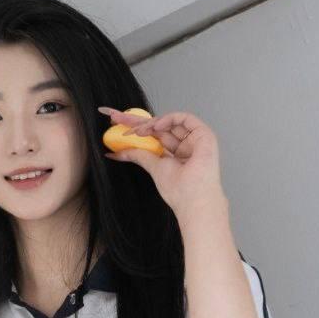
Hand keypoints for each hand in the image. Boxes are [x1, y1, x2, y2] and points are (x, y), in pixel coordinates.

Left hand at [98, 106, 226, 218]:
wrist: (193, 200)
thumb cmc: (180, 191)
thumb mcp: (153, 167)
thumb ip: (137, 156)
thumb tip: (115, 153)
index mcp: (174, 153)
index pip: (153, 135)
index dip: (137, 128)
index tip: (118, 124)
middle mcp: (184, 144)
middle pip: (159, 127)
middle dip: (138, 121)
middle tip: (117, 117)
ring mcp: (194, 139)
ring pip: (169, 122)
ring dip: (150, 123)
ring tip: (136, 131)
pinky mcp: (204, 134)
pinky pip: (184, 118)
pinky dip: (169, 119)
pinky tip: (155, 126)